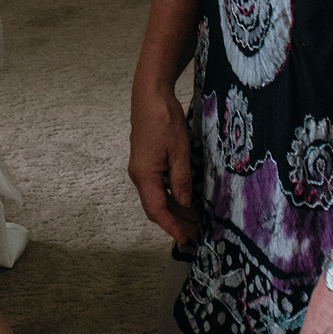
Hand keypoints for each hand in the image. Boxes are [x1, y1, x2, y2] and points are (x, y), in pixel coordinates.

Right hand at [128, 82, 198, 242]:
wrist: (149, 95)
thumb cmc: (163, 119)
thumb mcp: (179, 151)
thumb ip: (182, 180)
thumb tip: (185, 203)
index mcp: (144, 175)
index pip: (157, 210)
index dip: (172, 226)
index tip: (186, 238)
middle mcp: (138, 175)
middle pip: (154, 207)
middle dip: (173, 222)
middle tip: (194, 232)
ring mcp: (140, 168)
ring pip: (156, 197)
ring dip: (173, 209)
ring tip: (192, 220)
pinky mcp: (145, 162)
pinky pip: (156, 186)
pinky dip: (170, 196)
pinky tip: (183, 199)